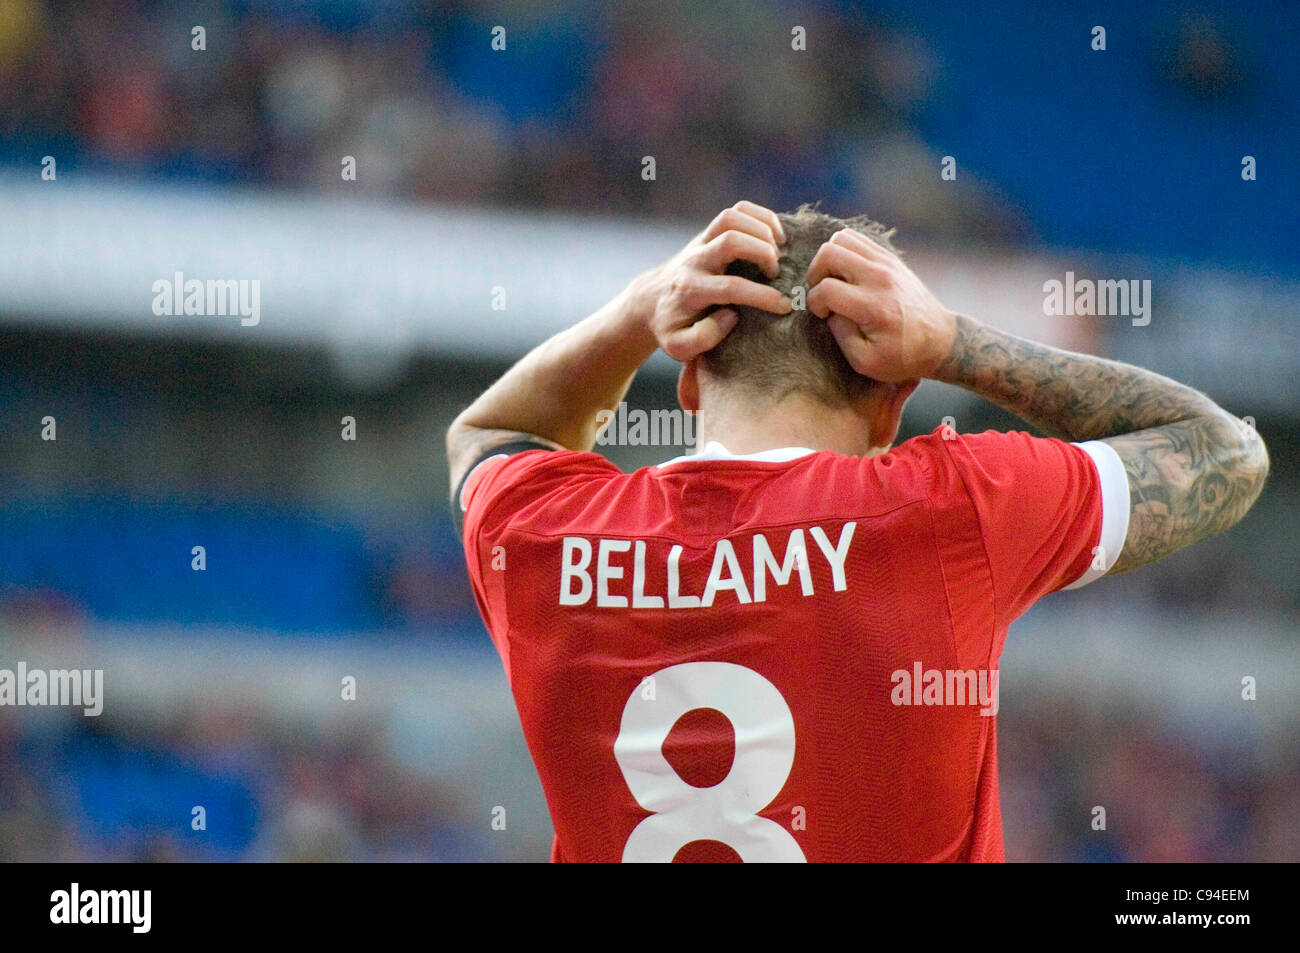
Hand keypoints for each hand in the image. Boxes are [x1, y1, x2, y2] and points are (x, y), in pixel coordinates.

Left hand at [639, 201, 792, 361]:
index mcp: (690, 290)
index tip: (784, 305)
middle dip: (762, 253)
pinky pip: (736, 211)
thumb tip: (731, 316)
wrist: (653, 300)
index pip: (730, 287)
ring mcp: (702, 242)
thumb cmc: (673, 326)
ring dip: (762, 229)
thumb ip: (703, 339)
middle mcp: (695, 260)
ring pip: (732, 217)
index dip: (761, 295)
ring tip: (779, 250)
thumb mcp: (679, 346)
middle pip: (730, 241)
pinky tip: (775, 236)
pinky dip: (761, 216)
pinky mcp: (709, 232)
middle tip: (776, 274)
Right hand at [805, 228, 956, 381]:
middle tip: (821, 293)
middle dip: (815, 274)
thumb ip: (841, 336)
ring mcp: (887, 263)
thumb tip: (831, 313)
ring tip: (832, 280)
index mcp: (874, 306)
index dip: (814, 303)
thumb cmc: (903, 357)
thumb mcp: (866, 363)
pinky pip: (857, 239)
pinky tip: (846, 273)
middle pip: (830, 253)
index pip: (826, 289)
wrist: (941, 341)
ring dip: (829, 259)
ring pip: (842, 238)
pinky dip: (844, 251)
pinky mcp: (891, 258)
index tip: (823, 315)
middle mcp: (880, 278)